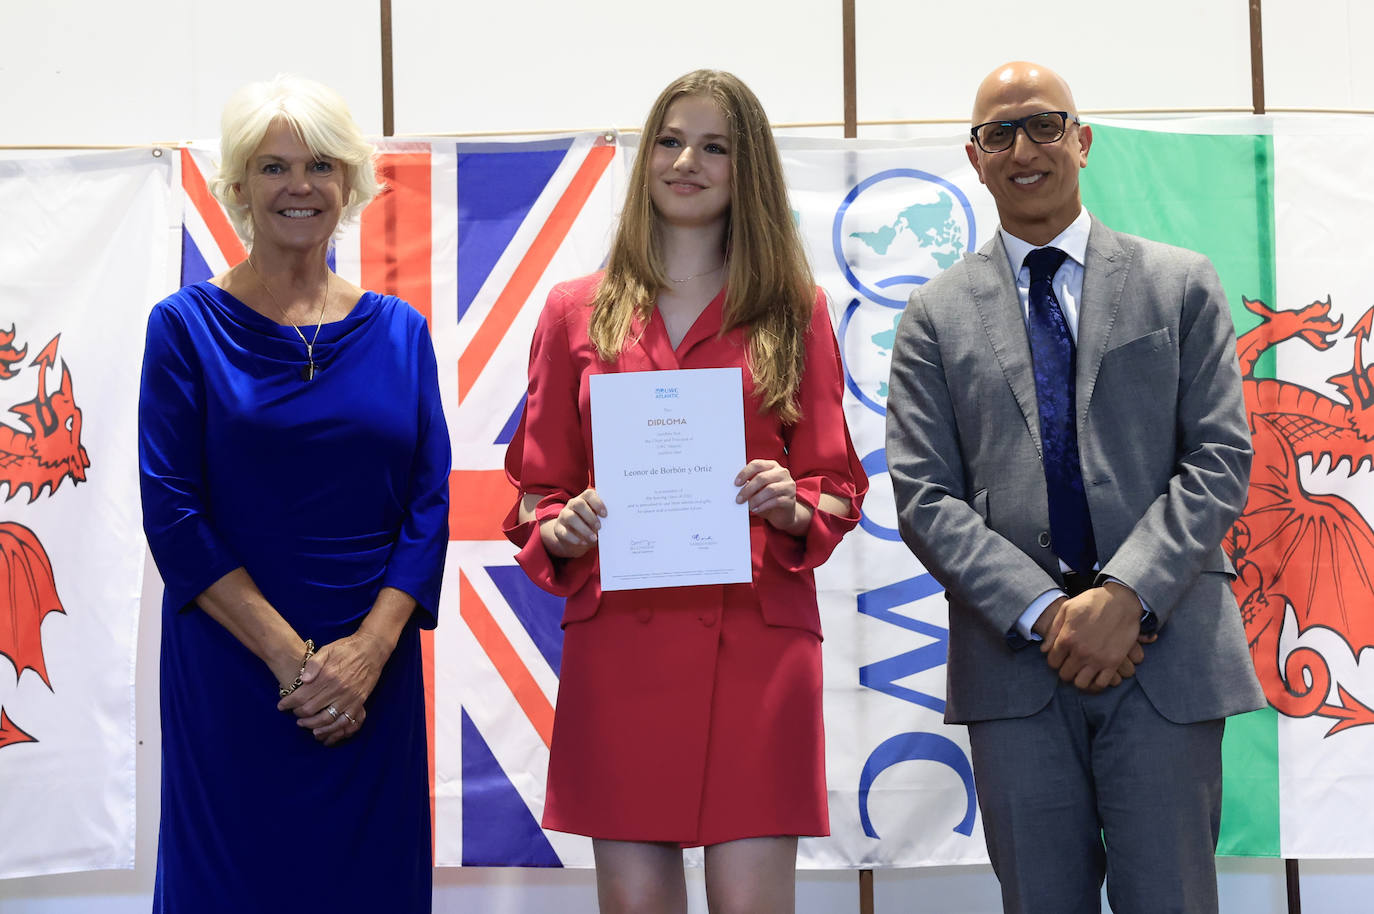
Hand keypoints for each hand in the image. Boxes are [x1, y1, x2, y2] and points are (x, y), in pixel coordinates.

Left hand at [276, 629, 390, 745]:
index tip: (281, 706)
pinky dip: (331, 729)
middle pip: (311, 709)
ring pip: (326, 719)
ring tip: (303, 723)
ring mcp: (349, 697)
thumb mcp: (327, 649)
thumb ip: (313, 664)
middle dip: (297, 714)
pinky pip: (344, 722)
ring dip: (311, 724)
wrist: (372, 649)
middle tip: (293, 712)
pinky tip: (322, 729)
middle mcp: (337, 689)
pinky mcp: (358, 702)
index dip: (288, 703)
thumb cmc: (347, 648)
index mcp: (327, 675)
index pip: (302, 696)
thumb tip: (303, 680)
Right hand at [539, 487, 605, 557]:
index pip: (589, 494)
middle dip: (590, 516)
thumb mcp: (597, 520)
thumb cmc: (590, 525)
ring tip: (593, 538)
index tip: (605, 514)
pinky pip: (564, 532)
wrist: (574, 538)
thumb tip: (613, 523)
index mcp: (584, 499)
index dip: (597, 503)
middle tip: (599, 527)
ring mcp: (563, 516)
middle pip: (578, 504)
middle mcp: (572, 504)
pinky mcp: (558, 529)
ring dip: (583, 528)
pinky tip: (583, 542)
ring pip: (570, 517)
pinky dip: (574, 538)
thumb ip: (602, 518)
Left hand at [735, 459, 811, 534]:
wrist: (782, 513)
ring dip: (756, 499)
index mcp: (772, 466)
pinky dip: (763, 506)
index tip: (736, 483)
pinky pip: (776, 501)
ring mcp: (788, 485)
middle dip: (748, 489)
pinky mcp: (790, 499)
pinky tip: (756, 509)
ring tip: (748, 505)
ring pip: (770, 490)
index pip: (757, 464)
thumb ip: (750, 484)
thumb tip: (736, 487)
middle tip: (739, 498)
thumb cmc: (767, 498)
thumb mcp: (758, 489)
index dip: (745, 473)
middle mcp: (782, 473)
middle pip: (762, 477)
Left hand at [1041, 581, 1143, 692]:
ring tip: (1081, 672)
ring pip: (1081, 683)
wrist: (1122, 601)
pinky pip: (1101, 684)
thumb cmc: (1092, 602)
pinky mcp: (1114, 663)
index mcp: (1067, 638)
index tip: (1060, 657)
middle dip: (1065, 670)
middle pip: (1065, 675)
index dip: (1055, 660)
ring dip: (1079, 679)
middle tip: (1071, 664)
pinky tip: (1094, 678)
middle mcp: (1080, 652)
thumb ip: (1053, 630)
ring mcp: (1097, 659)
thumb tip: (1044, 650)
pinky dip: (1096, 685)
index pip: (1052, 662)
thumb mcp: (1067, 609)